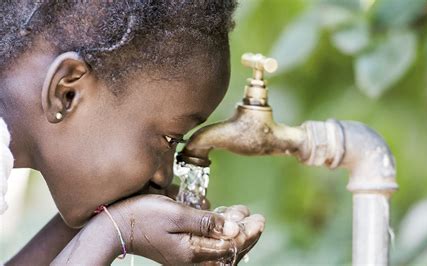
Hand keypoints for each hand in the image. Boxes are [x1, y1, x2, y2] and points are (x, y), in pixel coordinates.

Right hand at [107, 194, 263, 264]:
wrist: (115, 227)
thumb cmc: (143, 216)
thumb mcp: (176, 214)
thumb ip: (206, 222)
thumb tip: (235, 228)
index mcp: (194, 252)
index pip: (231, 245)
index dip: (249, 232)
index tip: (259, 218)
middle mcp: (192, 260)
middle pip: (229, 250)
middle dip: (245, 233)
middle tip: (255, 217)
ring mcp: (186, 258)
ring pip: (219, 249)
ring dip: (233, 233)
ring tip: (240, 214)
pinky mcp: (180, 253)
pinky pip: (207, 248)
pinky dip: (218, 235)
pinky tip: (221, 220)